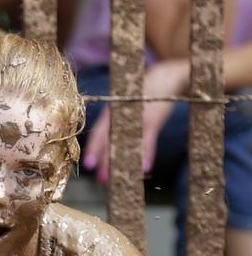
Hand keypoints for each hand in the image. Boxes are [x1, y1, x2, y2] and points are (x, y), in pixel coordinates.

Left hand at [82, 58, 188, 182]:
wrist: (167, 75)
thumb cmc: (144, 96)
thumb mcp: (128, 109)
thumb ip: (119, 126)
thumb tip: (112, 148)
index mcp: (113, 112)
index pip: (99, 132)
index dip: (93, 149)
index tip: (87, 166)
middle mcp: (121, 114)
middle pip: (110, 140)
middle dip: (104, 161)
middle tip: (100, 180)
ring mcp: (137, 116)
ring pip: (126, 142)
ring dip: (121, 162)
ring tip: (116, 178)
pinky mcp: (154, 118)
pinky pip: (148, 139)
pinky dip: (147, 154)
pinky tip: (144, 168)